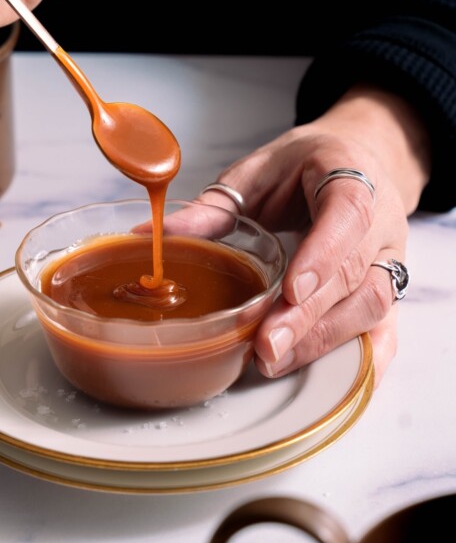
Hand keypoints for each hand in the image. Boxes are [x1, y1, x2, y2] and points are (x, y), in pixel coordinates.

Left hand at [198, 85, 430, 387]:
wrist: (359, 161)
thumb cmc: (305, 167)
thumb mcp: (258, 171)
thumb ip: (215, 206)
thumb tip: (155, 235)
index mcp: (348, 177)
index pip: (346, 214)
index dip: (322, 254)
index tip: (291, 291)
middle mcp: (378, 222)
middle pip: (353, 273)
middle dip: (308, 316)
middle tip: (266, 347)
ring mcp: (388, 258)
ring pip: (370, 305)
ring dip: (323, 339)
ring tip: (275, 361)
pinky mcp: (386, 288)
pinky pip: (387, 328)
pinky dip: (365, 360)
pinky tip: (333, 380)